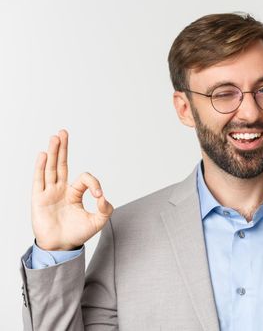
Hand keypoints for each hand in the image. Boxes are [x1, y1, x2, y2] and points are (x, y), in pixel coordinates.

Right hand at [31, 130, 113, 250]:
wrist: (62, 248)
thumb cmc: (77, 234)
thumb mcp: (98, 221)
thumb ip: (105, 209)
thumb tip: (104, 197)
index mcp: (74, 193)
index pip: (84, 179)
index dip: (94, 184)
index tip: (99, 197)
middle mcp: (61, 190)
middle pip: (61, 165)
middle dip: (63, 149)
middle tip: (63, 132)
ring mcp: (49, 193)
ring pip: (51, 169)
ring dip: (53, 152)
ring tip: (55, 137)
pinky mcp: (39, 199)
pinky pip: (40, 180)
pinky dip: (41, 167)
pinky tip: (44, 155)